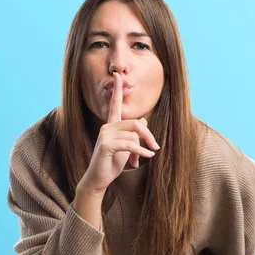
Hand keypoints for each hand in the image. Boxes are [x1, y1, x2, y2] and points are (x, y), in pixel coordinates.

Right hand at [79, 72, 159, 194]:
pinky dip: (140, 152)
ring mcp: (105, 135)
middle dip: (148, 136)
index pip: (115, 104)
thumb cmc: (111, 163)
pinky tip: (147, 157)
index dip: (117, 90)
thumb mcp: (127, 147)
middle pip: (135, 124)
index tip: (117, 75)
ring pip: (133, 135)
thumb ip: (134, 134)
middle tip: (155, 147)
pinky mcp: (106, 145)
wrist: (99, 179)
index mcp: (111, 125)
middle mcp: (107, 127)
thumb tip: (144, 121)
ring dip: (142, 148)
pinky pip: (129, 144)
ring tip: (144, 158)